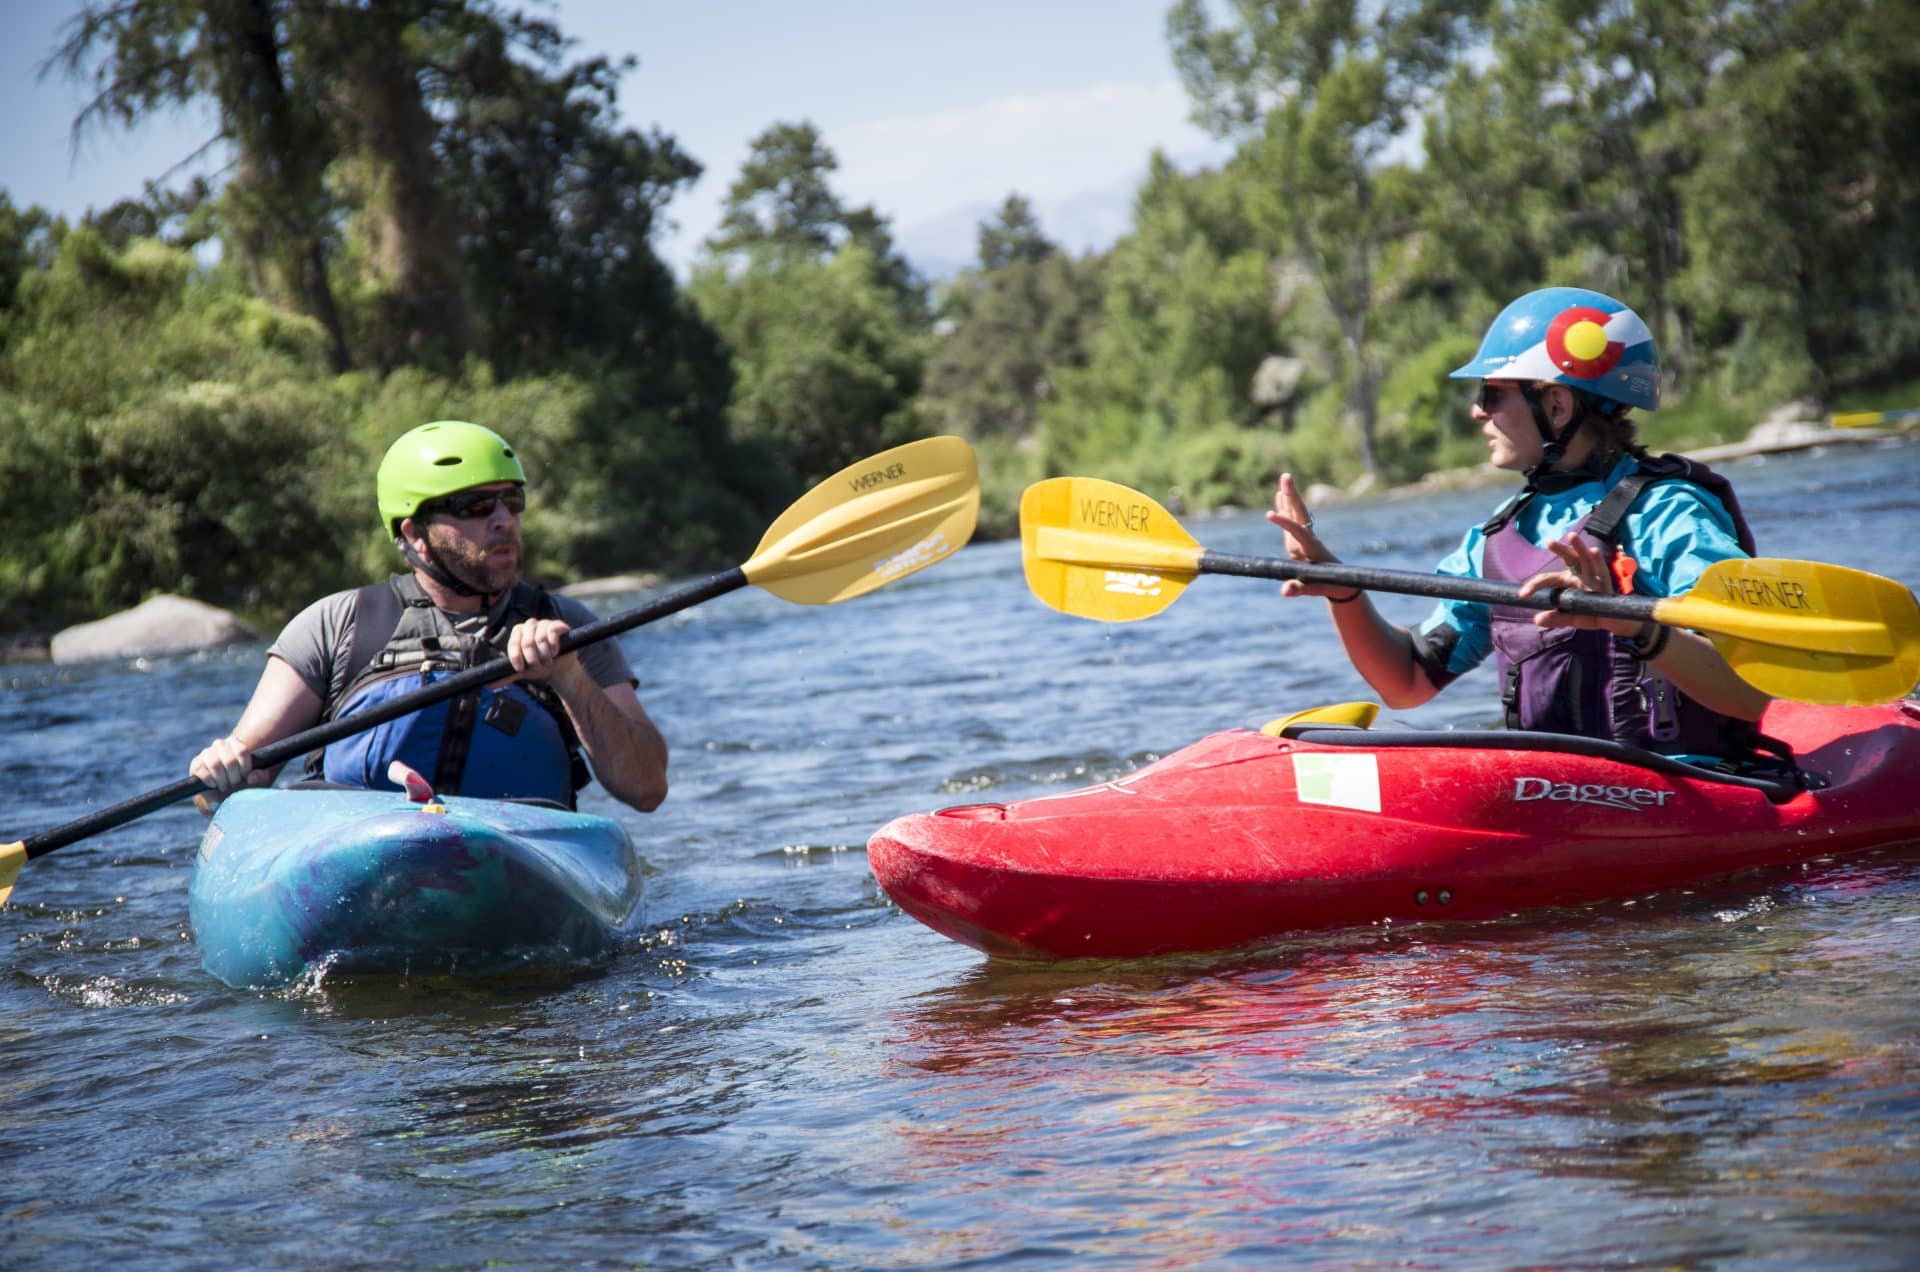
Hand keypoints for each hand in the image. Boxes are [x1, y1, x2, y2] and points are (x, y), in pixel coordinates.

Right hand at [190, 735, 256, 795]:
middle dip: (234, 777)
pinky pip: (202, 770)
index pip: (241, 751)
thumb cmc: (244, 783)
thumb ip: (261, 777)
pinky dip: (210, 780)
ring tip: (225, 786)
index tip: (245, 776)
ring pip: (215, 764)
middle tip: (234, 783)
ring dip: (222, 779)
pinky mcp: (196, 764)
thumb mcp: (259, 780)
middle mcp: (220, 744)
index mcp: (236, 743)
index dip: (244, 767)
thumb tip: (251, 777)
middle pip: (229, 760)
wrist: (224, 793)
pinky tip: (214, 785)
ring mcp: (206, 753)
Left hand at [505, 616, 583, 685]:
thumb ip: (507, 675)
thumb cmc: (540, 666)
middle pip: (527, 641)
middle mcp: (530, 625)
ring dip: (544, 655)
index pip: (513, 642)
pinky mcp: (558, 625)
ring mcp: (545, 624)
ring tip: (548, 661)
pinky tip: (555, 653)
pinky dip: (553, 645)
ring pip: (540, 638)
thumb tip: (488, 686)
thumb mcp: (522, 672)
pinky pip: (552, 631)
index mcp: (519, 633)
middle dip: (532, 659)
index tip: (520, 669)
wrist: (560, 668)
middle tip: (538, 667)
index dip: (516, 656)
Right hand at [1264, 473, 1351, 599]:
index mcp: (1312, 549)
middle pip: (1299, 514)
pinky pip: (1292, 519)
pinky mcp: (1301, 540)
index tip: (1269, 515)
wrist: (1343, 584)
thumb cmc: (1329, 586)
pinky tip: (1280, 495)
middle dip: (1292, 496)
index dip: (1285, 523)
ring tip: (1284, 479)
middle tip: (1286, 476)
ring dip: (1290, 496)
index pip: (1298, 531)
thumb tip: (1285, 591)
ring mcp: (1305, 538)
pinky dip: (1286, 507)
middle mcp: (1309, 539)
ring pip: (1296, 513)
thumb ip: (1299, 589)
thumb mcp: (1315, 590)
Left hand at [1518, 533, 1640, 638]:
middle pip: (1568, 558)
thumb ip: (1555, 618)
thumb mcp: (1571, 618)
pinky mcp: (1605, 581)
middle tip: (1549, 541)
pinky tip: (1594, 551)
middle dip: (1559, 549)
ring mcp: (1592, 575)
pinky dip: (1597, 560)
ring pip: (1584, 558)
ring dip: (1578, 547)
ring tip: (1571, 536)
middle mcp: (1578, 574)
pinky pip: (1600, 569)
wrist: (1613, 619)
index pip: (1547, 579)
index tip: (1522, 595)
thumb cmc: (1589, 614)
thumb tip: (1537, 619)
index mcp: (1566, 581)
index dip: (1534, 585)